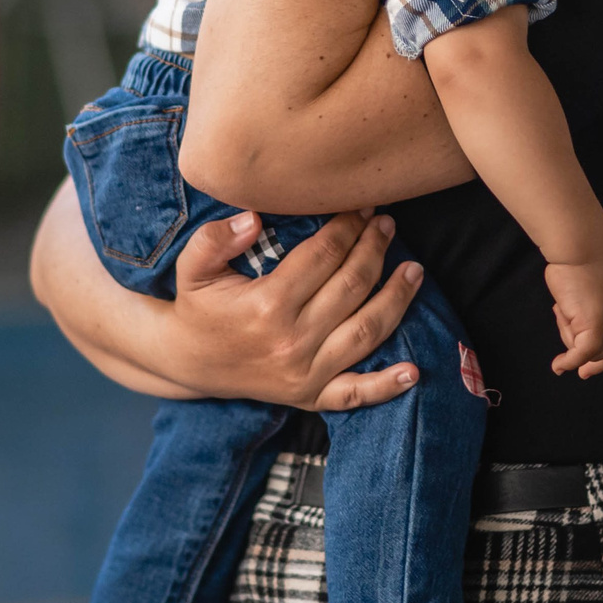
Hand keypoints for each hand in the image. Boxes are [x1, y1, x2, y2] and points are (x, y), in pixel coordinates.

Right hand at [161, 210, 427, 410]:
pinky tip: (414, 371)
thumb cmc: (196, 307)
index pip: (323, 256)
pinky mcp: (310, 395)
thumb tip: (253, 218)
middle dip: (375, 250)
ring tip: (415, 270)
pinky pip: (355, 394)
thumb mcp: (193, 268)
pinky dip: (387, 385)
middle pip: (351, 287)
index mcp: (267, 305)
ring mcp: (305, 373)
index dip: (347, 227)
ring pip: (366, 331)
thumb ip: (215, 239)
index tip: (362, 207)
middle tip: (387, 226)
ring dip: (396, 299)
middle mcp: (292, 341)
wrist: (187, 362)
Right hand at [546, 251, 602, 377]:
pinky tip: (558, 365)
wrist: (579, 247)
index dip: (602, 361)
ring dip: (565, 331)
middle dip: (575, 341)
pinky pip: (580, 354)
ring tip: (562, 305)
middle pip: (599, 351)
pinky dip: (569, 361)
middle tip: (562, 334)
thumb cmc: (580, 264)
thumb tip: (577, 342)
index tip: (585, 372)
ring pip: (584, 349)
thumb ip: (592, 314)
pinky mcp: (597, 328)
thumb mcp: (594, 294)